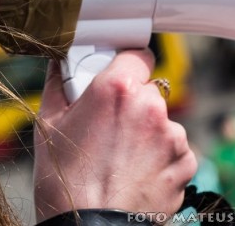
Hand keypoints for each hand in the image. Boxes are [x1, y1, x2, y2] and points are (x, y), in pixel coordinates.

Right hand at [33, 49, 196, 221]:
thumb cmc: (64, 181)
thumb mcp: (48, 124)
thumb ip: (59, 84)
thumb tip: (59, 64)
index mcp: (116, 89)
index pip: (137, 54)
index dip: (125, 66)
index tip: (116, 77)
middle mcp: (150, 107)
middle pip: (148, 90)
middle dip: (131, 103)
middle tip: (107, 125)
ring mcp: (172, 136)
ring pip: (161, 121)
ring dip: (146, 132)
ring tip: (119, 157)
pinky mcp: (185, 163)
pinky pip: (175, 149)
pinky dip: (160, 157)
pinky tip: (135, 172)